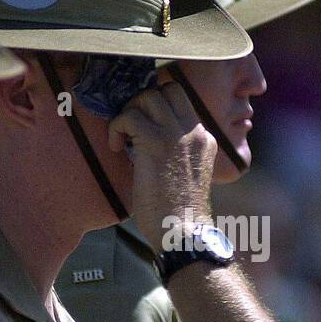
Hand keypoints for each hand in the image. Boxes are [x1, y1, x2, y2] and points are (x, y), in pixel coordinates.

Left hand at [108, 81, 217, 251]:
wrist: (184, 232)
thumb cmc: (179, 214)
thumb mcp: (187, 175)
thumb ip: (176, 153)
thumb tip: (145, 142)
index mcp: (204, 139)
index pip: (182, 100)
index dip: (158, 104)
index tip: (143, 122)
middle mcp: (193, 132)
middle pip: (167, 89)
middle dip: (143, 102)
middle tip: (132, 126)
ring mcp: (176, 135)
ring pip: (148, 96)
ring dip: (129, 112)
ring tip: (123, 137)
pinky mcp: (155, 144)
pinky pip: (129, 116)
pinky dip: (117, 127)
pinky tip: (116, 147)